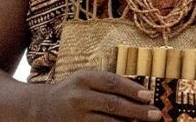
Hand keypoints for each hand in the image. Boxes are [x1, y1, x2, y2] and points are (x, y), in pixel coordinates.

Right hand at [38, 69, 161, 121]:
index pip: (112, 82)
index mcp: (83, 78)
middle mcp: (79, 97)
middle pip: (113, 104)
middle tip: (155, 114)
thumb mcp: (85, 79)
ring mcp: (76, 117)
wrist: (40, 108)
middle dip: (137, 110)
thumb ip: (108, 83)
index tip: (149, 96)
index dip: (133, 89)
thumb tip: (140, 94)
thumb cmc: (72, 91)